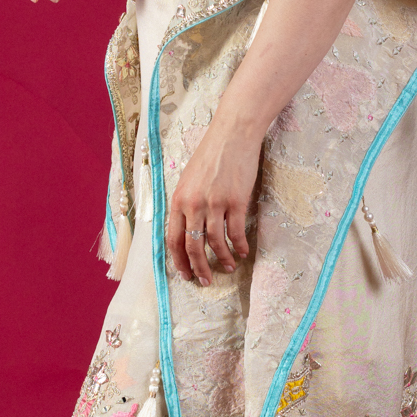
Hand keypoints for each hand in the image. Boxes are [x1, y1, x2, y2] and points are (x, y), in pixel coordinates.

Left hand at [167, 114, 260, 284]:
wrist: (232, 135)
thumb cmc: (210, 155)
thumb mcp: (188, 179)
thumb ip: (185, 204)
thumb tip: (187, 230)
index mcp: (178, 200)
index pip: (173, 239)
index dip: (179, 261)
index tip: (186, 275)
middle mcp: (193, 204)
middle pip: (193, 246)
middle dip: (199, 268)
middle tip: (206, 281)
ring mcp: (215, 203)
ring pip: (215, 243)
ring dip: (223, 259)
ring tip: (229, 267)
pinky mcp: (236, 201)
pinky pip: (236, 232)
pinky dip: (239, 246)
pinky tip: (243, 252)